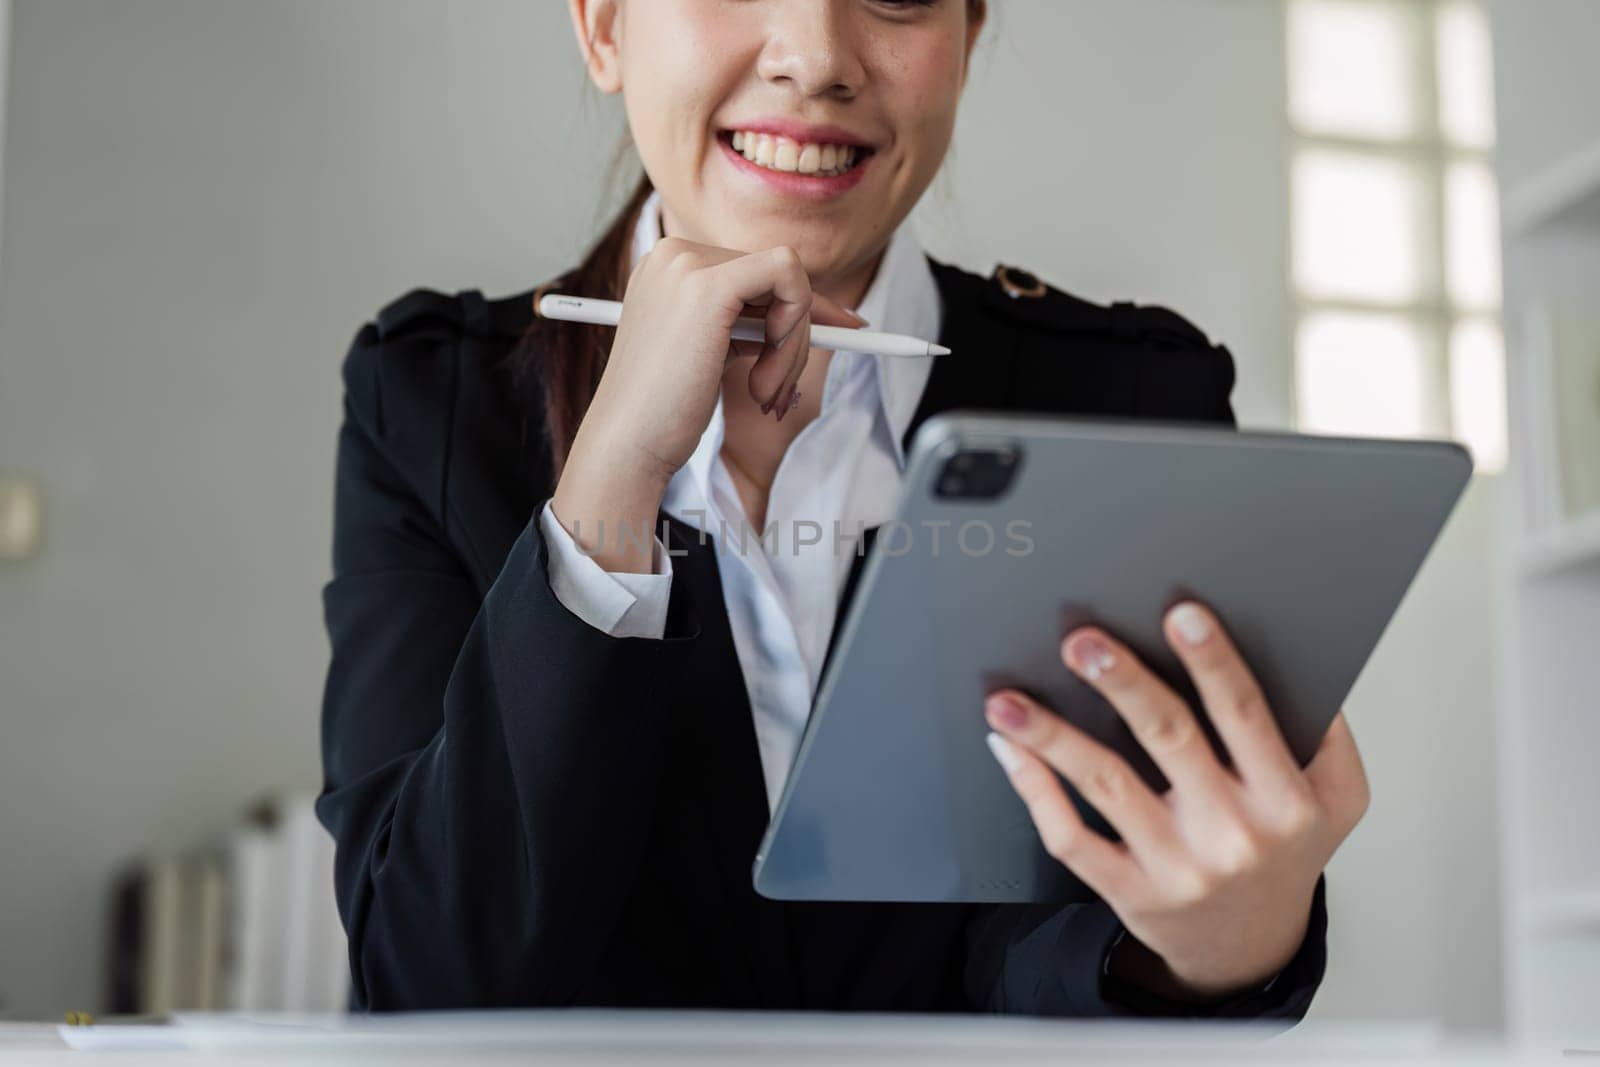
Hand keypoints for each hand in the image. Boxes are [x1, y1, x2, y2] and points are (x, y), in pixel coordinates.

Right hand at [552, 237, 863, 572]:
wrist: (628, 444)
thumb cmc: (665, 411)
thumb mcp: (712, 351)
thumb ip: (753, 321)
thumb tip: (822, 310)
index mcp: (669, 267)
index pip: (758, 271)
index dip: (802, 304)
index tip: (846, 327)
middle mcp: (674, 254)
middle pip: (776, 275)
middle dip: (797, 335)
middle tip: (775, 389)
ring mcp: (688, 264)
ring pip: (789, 279)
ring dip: (794, 346)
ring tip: (763, 394)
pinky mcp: (709, 285)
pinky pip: (790, 278)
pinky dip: (795, 331)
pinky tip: (764, 377)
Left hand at [983, 601, 1369, 1001]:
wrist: (1250, 948)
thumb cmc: (1284, 853)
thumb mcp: (1336, 798)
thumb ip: (1325, 732)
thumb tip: (1292, 653)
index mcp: (1285, 800)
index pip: (1244, 716)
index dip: (1213, 662)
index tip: (1181, 615)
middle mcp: (1232, 834)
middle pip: (1169, 738)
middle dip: (1122, 683)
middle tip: (1081, 642)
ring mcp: (1177, 868)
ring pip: (1106, 785)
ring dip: (1053, 736)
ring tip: (1010, 701)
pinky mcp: (1131, 893)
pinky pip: (1072, 839)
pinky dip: (1036, 792)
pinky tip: (1011, 753)